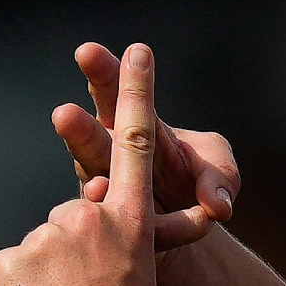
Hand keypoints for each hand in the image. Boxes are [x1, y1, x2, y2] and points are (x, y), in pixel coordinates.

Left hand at [0, 44, 165, 285]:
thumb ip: (106, 246)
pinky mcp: (10, 258)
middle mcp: (92, 216)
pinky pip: (9, 271)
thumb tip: (64, 236)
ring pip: (38, 250)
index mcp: (134, 222)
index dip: (136, 93)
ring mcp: (49, 235)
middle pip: (69, 220)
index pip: (136, 143)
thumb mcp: (133, 284)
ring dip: (44, 284)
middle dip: (70, 256)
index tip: (139, 50)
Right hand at [52, 42, 238, 251]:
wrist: (191, 233)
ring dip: (85, 176)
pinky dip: (108, 213)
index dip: (103, 73)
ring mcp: (108, 193)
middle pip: (93, 137)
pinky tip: (103, 198)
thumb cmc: (199, 188)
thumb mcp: (220, 174)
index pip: (116, 94)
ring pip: (93, 178)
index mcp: (138, 128)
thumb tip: (218, 206)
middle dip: (80, 127)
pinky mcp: (110, 226)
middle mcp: (114, 157)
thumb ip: (220, 180)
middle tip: (64, 114)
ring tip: (85, 175)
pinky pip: (108, 222)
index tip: (88, 52)